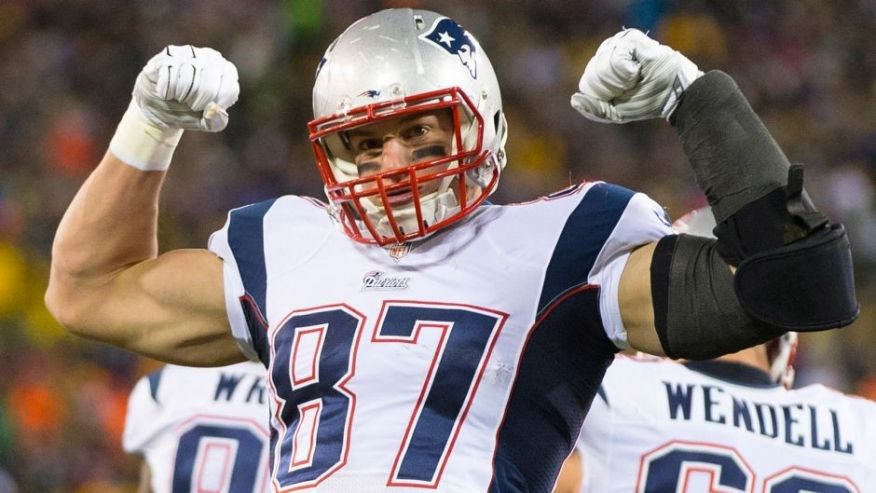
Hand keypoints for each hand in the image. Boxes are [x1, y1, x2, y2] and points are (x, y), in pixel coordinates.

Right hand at [133, 45, 238, 131]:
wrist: (161, 108)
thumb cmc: (189, 113)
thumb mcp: (206, 123)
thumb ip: (216, 121)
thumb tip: (213, 109)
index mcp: (226, 71)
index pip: (229, 88)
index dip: (216, 104)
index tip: (206, 109)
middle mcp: (211, 57)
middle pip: (209, 84)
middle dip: (198, 102)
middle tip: (191, 106)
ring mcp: (190, 52)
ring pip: (189, 75)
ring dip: (181, 95)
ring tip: (179, 98)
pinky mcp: (168, 53)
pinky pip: (169, 72)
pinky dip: (167, 89)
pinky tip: (166, 93)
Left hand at [570, 29, 701, 122]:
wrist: (673, 95)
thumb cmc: (647, 101)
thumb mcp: (616, 112)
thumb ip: (594, 109)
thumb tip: (573, 99)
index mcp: (602, 67)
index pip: (588, 83)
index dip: (604, 94)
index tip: (624, 94)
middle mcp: (608, 51)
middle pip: (593, 74)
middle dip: (612, 88)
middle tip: (632, 86)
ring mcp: (619, 43)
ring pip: (603, 67)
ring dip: (621, 80)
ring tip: (637, 77)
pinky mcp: (631, 39)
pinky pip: (616, 60)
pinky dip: (627, 72)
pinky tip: (639, 70)